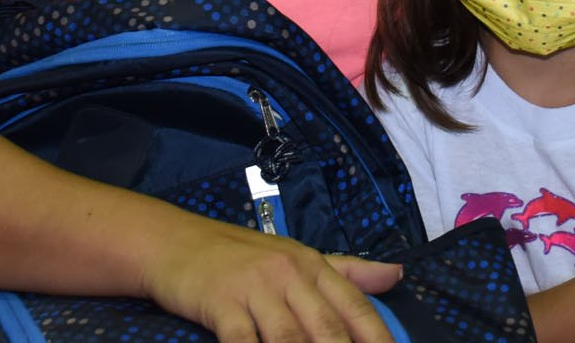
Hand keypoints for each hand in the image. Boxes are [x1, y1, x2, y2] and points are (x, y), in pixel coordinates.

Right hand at [142, 211, 401, 342]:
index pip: (356, 307)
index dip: (377, 340)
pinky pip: (244, 341)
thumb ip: (347, 271)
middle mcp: (290, 273)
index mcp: (313, 265)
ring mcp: (255, 287)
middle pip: (328, 328)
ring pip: (290, 339)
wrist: (176, 241)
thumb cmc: (241, 256)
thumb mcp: (297, 256)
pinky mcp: (222, 303)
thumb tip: (398, 275)